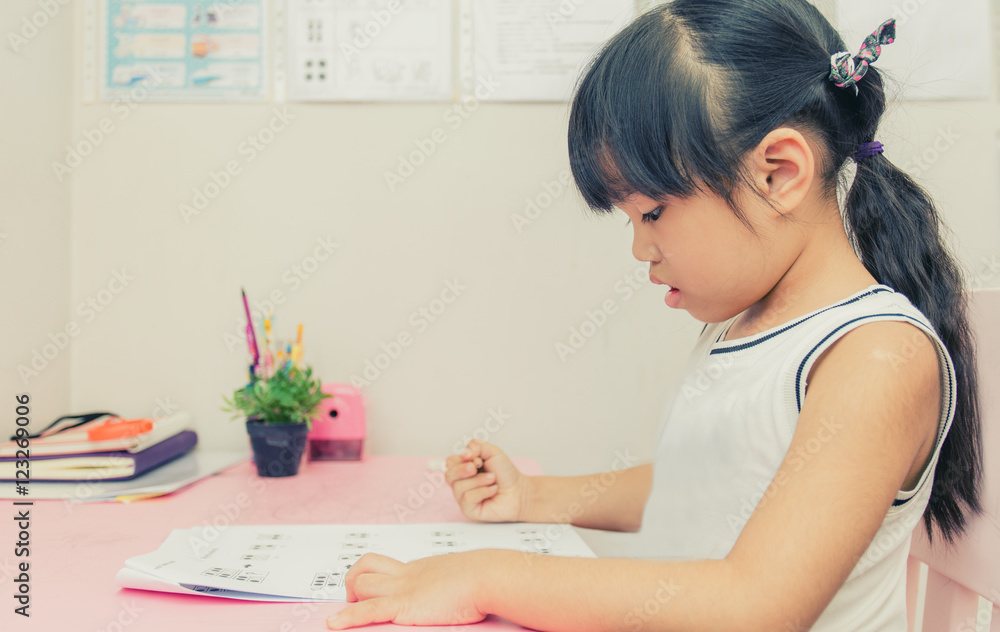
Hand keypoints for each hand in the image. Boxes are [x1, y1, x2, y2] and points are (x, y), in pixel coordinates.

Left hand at [326, 551, 487, 628]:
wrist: (487, 577)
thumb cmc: (484, 579)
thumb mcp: (465, 577)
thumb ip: (457, 583)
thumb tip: (467, 591)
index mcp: (420, 569)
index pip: (386, 565)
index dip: (372, 574)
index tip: (369, 587)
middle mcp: (407, 574)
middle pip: (367, 566)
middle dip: (354, 582)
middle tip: (356, 599)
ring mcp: (404, 588)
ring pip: (362, 583)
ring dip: (351, 598)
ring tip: (351, 611)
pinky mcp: (404, 605)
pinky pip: (368, 609)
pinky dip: (348, 617)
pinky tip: (334, 623)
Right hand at [445, 439, 530, 522]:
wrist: (518, 489)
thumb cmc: (505, 473)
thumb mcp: (492, 452)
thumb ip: (476, 446)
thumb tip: (464, 454)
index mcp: (464, 468)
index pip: (450, 462)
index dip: (460, 459)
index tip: (476, 458)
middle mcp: (461, 483)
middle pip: (449, 475)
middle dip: (463, 469)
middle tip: (477, 467)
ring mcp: (463, 497)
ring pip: (459, 487)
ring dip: (479, 480)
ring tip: (492, 480)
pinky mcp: (469, 510)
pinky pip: (467, 498)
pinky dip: (483, 492)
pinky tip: (492, 490)